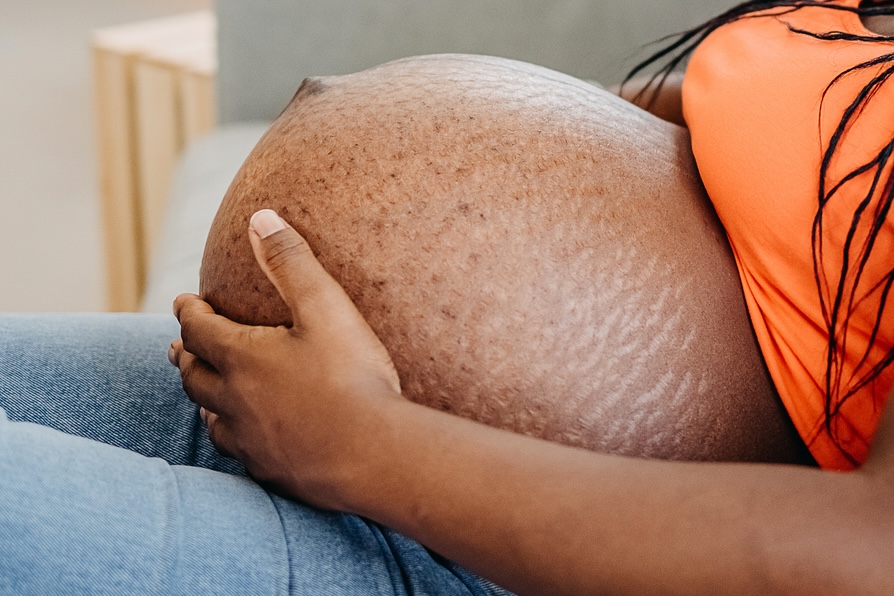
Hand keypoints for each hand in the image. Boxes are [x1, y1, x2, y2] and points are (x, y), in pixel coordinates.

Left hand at [170, 209, 402, 509]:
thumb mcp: (326, 307)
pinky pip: (236, 449)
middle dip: (185, 352)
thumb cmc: (351, 377)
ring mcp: (249, 438)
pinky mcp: (268, 468)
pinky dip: (230, 432)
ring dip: (202, 396)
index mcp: (242, 357)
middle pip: (194, 373)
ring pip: (209, 415)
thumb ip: (292, 261)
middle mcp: (234, 399)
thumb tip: (260, 217)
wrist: (374, 453)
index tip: (184, 301)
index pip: (198, 328)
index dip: (188, 311)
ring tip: (204, 389)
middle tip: (180, 344)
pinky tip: (243, 434)